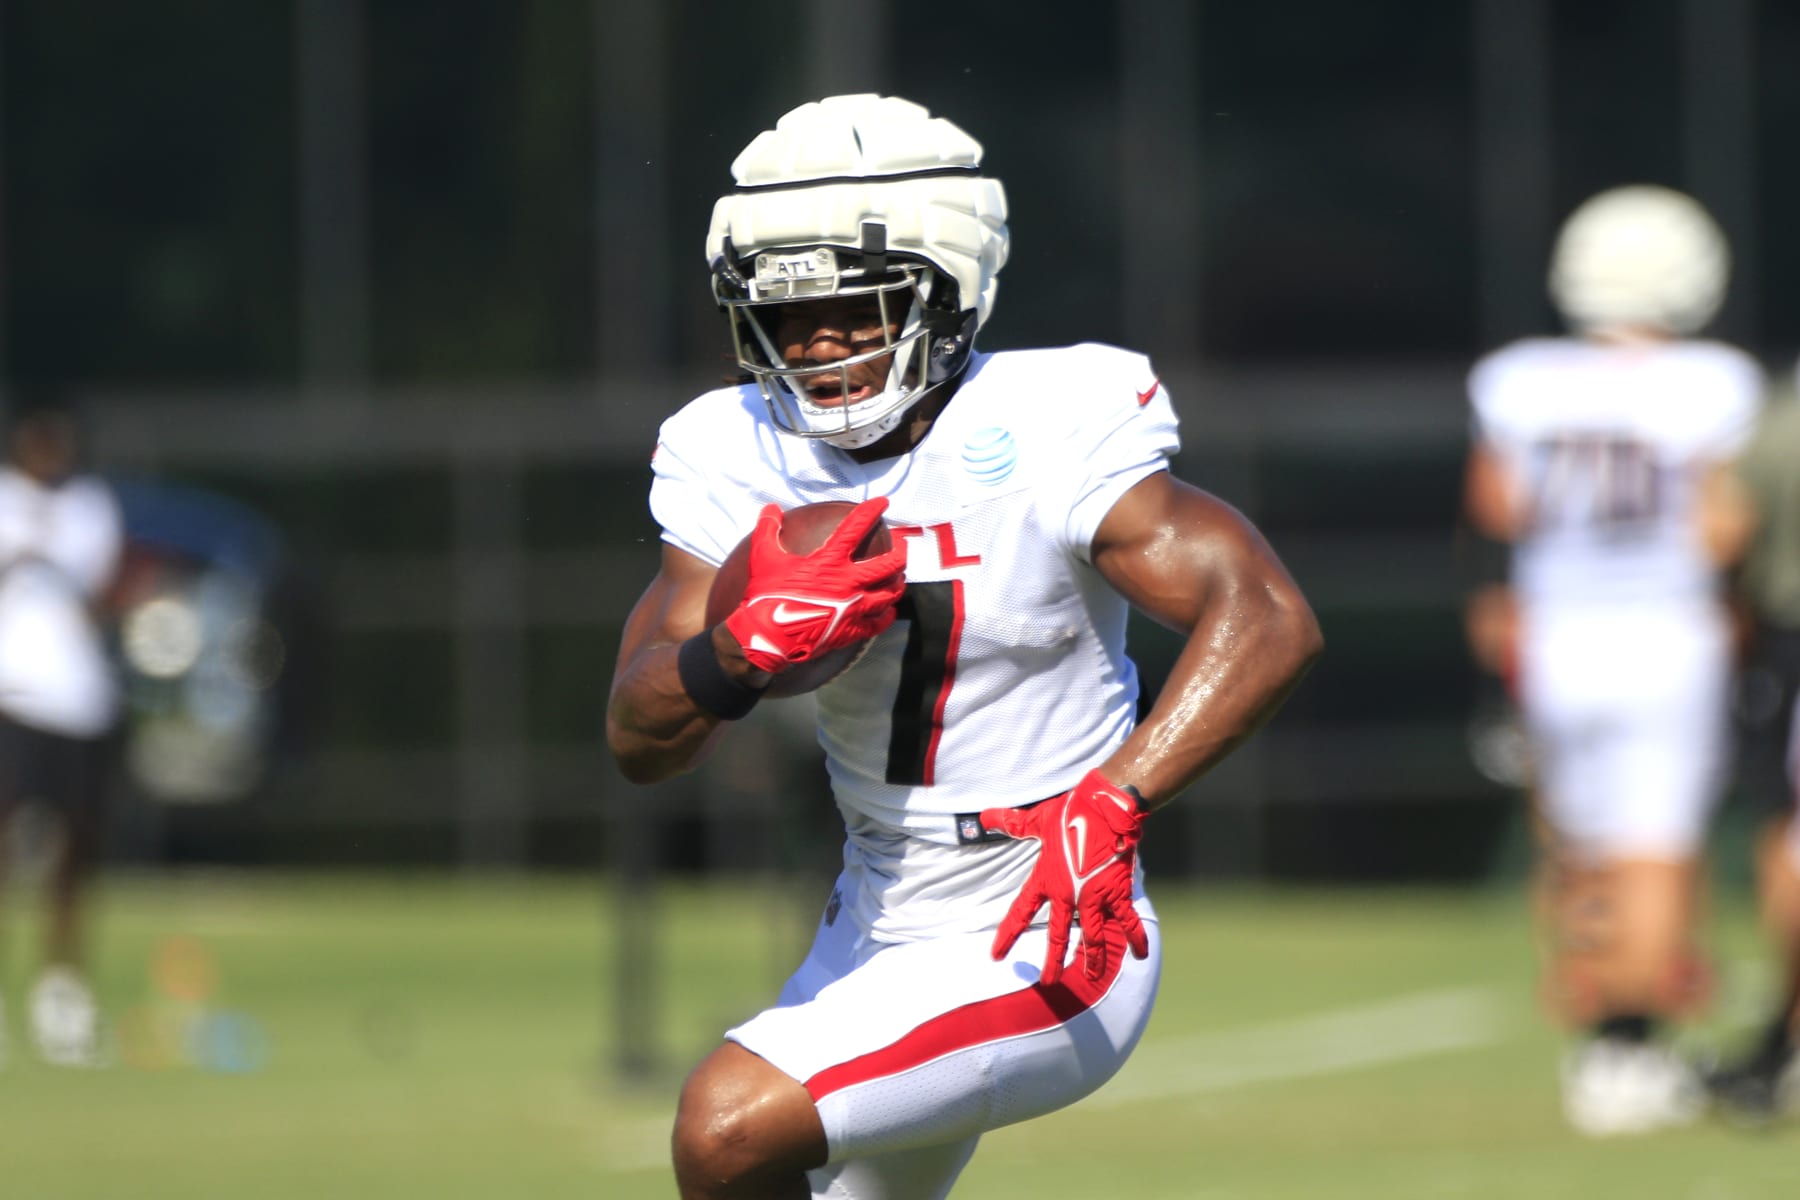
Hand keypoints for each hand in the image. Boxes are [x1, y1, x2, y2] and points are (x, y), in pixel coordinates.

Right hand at [723, 498, 907, 674]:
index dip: (871, 511)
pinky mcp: (852, 630)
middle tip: (903, 546)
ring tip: (900, 577)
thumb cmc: (766, 595)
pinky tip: (889, 611)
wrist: (769, 637)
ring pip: (890, 593)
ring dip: (898, 583)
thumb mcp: (763, 557)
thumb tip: (770, 507)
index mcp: (830, 561)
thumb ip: (768, 529)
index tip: (883, 503)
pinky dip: (887, 615)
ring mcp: (854, 607)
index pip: (856, 528)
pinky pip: (879, 622)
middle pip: (889, 564)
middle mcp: (849, 582)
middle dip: (900, 552)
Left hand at [980, 769, 1149, 985]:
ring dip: (1093, 960)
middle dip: (1052, 962)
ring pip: (1093, 938)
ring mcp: (1094, 897)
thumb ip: (1012, 824)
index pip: (1021, 912)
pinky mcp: (1117, 893)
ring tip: (1091, 978)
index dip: (1008, 935)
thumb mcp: (1037, 820)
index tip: (996, 956)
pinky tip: (1141, 955)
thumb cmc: (1070, 812)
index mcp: (1045, 880)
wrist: (1106, 808)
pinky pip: (1128, 922)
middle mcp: (1068, 894)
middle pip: (1057, 936)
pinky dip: (1136, 939)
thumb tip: (984, 816)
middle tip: (1048, 983)